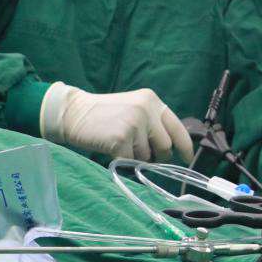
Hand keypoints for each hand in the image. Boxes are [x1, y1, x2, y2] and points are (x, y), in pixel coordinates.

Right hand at [39, 83, 192, 161]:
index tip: (188, 159)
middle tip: (140, 153)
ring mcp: (135, 124)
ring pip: (147, 156)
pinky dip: (122, 160)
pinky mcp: (121, 138)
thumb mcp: (134, 108)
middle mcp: (146, 110)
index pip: (177, 128)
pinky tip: (112, 148)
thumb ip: (152, 123)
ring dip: (136, 157)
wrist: (74, 112)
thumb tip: (170, 149)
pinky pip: (130, 161)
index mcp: (152, 101)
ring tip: (120, 144)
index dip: (185, 146)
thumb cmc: (105, 114)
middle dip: (157, 156)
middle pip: (165, 146)